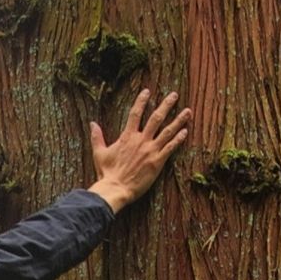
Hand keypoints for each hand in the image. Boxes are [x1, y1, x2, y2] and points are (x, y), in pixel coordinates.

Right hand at [86, 90, 196, 211]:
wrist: (115, 188)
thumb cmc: (106, 172)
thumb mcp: (99, 152)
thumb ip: (97, 137)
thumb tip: (92, 123)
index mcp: (127, 136)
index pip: (135, 113)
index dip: (141, 101)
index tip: (147, 91)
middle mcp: (141, 140)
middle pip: (156, 118)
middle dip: (166, 105)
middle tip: (174, 95)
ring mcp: (150, 150)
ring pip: (167, 131)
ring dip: (178, 120)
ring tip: (188, 111)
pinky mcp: (157, 162)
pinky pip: (170, 148)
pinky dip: (178, 139)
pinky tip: (185, 131)